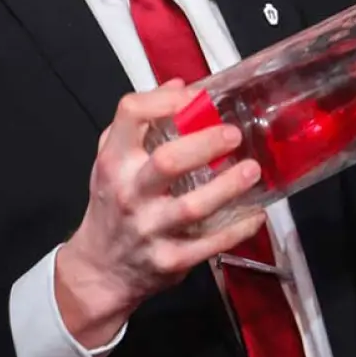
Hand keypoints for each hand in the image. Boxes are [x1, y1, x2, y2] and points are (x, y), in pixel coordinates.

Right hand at [54, 83, 268, 348]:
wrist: (100, 269)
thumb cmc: (113, 205)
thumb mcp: (113, 161)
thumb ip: (140, 124)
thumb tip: (181, 87)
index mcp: (114, 162)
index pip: (130, 114)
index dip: (164, 99)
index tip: (194, 97)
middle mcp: (129, 193)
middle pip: (167, 161)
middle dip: (205, 144)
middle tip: (233, 134)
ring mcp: (149, 229)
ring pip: (192, 207)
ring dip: (227, 187)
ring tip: (252, 170)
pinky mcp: (169, 259)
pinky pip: (209, 245)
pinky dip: (237, 229)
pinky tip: (255, 214)